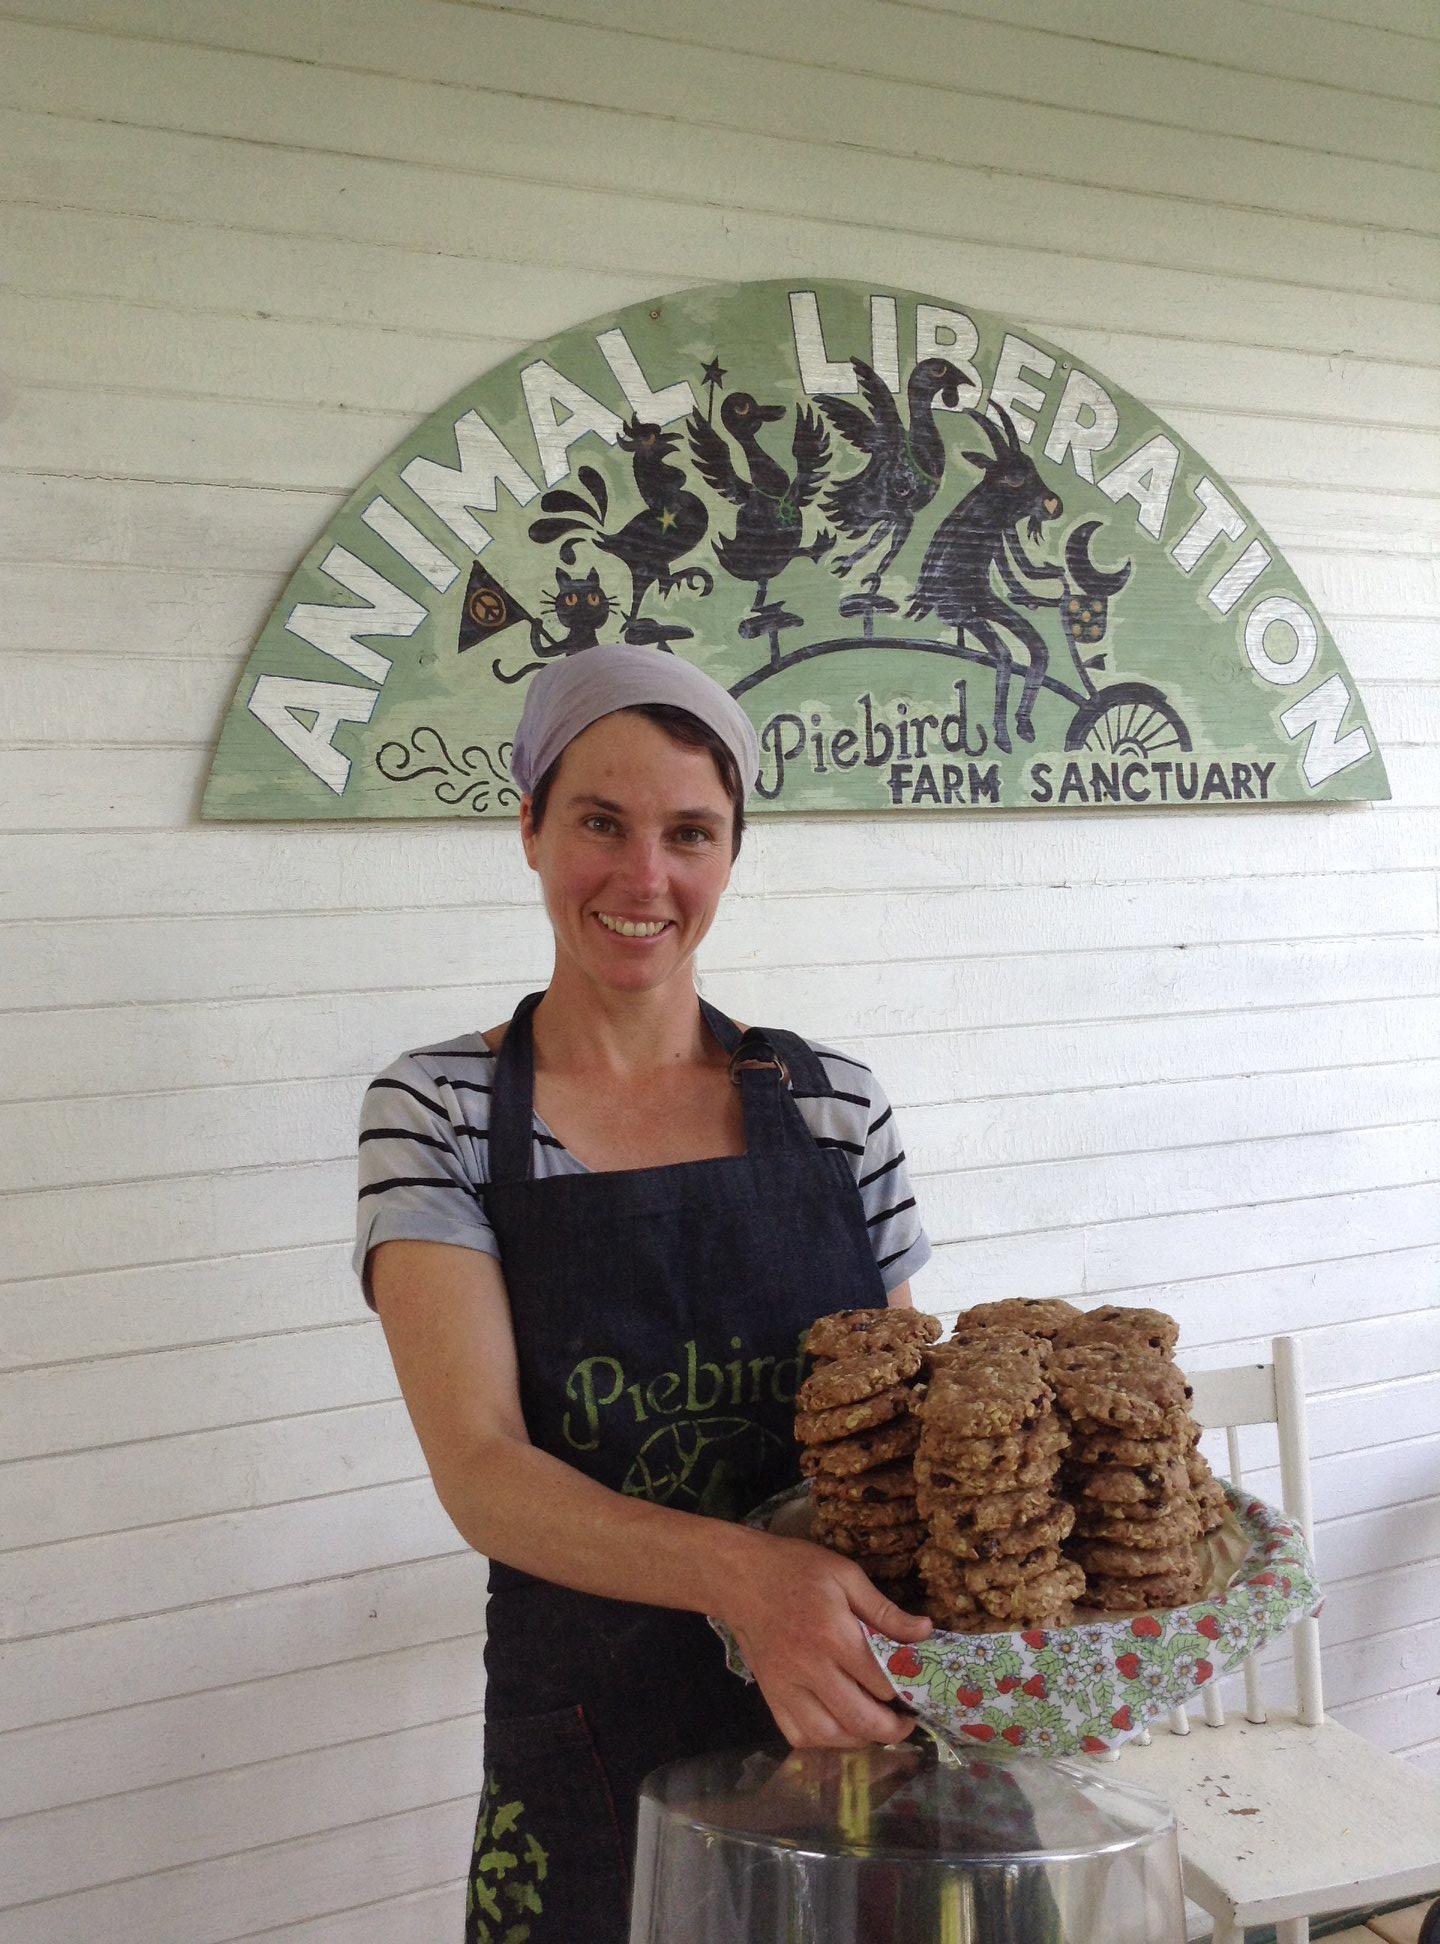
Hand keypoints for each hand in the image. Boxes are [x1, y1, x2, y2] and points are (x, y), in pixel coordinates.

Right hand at [714, 1531, 931, 1749]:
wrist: (739, 1577)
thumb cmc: (795, 1569)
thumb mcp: (845, 1575)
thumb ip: (884, 1609)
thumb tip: (924, 1631)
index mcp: (833, 1635)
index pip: (880, 1681)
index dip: (904, 1691)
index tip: (916, 1691)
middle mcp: (810, 1668)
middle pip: (858, 1718)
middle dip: (890, 1729)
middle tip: (905, 1723)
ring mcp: (786, 1686)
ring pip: (828, 1735)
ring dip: (858, 1739)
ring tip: (874, 1727)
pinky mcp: (769, 1695)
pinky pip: (797, 1734)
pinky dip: (822, 1741)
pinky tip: (837, 1728)